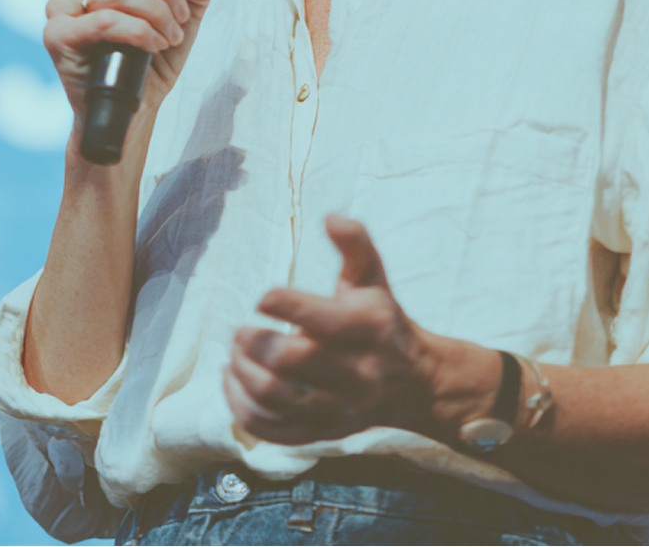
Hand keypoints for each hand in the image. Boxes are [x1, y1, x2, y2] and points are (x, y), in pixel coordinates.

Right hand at [43, 0, 222, 124]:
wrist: (135, 105)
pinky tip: (154, 45)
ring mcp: (58, 5)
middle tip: (180, 13)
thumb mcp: (189, 0)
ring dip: (157, 11)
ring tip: (171, 32)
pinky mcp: (56, 36)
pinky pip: (105, 20)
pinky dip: (142, 31)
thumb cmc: (156, 46)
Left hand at [223, 215, 451, 445]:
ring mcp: (338, 409)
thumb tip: (330, 215)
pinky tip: (232, 380)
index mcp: (367, 329)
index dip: (281, 303)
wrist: (416, 383)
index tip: (264, 297)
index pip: (319, 319)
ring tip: (233, 353)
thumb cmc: (382, 319)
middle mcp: (355, 373)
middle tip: (240, 330)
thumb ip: (355, 243)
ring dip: (243, 374)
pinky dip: (242, 409)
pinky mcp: (323, 433)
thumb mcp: (373, 277)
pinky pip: (273, 431)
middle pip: (290, 362)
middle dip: (255, 342)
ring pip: (277, 400)